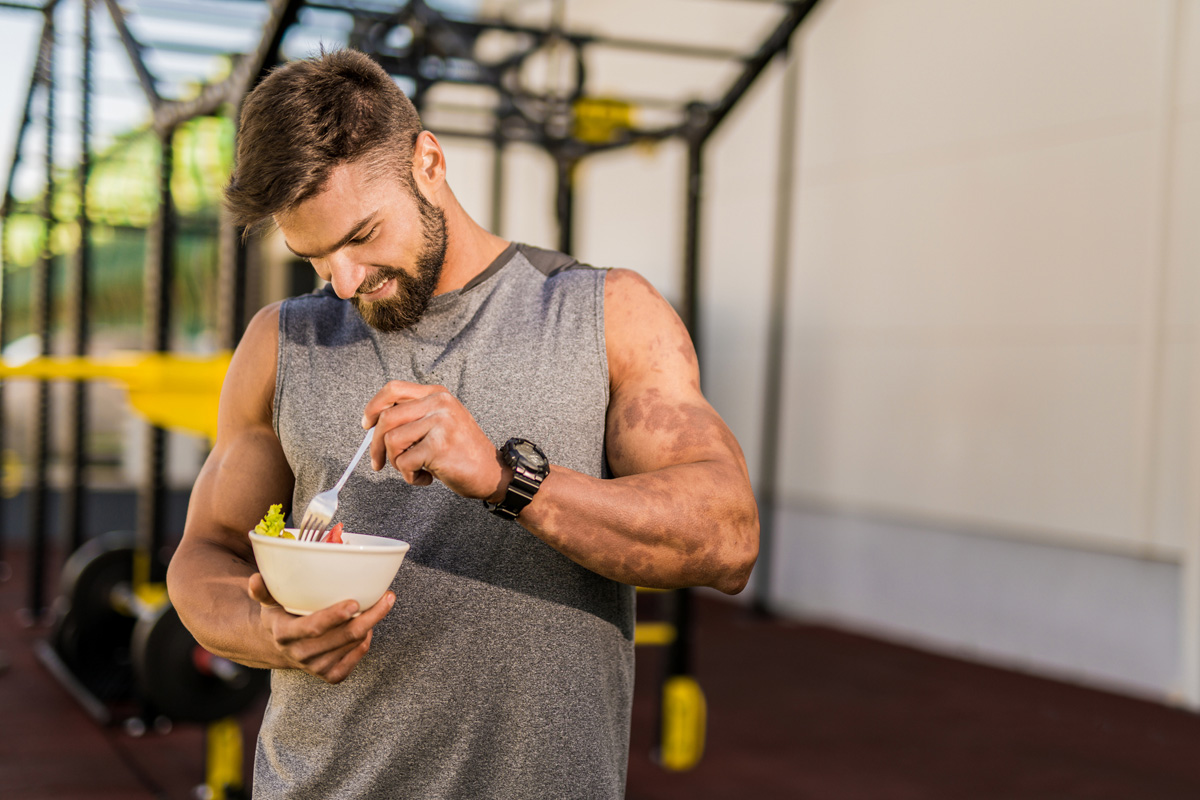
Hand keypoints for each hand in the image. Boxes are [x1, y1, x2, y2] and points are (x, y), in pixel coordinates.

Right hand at [248, 573, 393, 683]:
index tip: (355, 602)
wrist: (278, 648)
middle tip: (387, 597)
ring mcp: (314, 667)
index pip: (313, 628)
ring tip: (382, 604)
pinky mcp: (327, 676)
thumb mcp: (269, 603)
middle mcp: (300, 654)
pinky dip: (362, 648)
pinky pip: (351, 664)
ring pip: (351, 647)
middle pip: (342, 637)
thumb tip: (255, 578)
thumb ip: (263, 591)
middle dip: (369, 617)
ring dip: (371, 626)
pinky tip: (368, 632)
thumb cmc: (280, 616)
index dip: (334, 616)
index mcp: (285, 634)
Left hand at [362, 380, 508, 500]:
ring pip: (392, 441)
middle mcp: (439, 404)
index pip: (393, 389)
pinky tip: (427, 477)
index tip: (366, 425)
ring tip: (415, 469)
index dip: (373, 407)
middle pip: (387, 418)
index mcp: (437, 394)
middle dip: (376, 446)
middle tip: (378, 463)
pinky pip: (405, 462)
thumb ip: (414, 416)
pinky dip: (410, 476)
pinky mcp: (439, 446)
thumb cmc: (462, 452)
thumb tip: (374, 425)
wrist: (492, 473)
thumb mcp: (441, 423)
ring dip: (397, 463)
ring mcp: (441, 423)